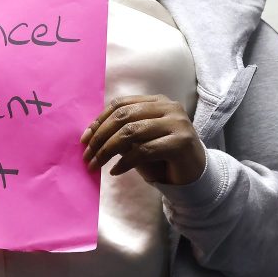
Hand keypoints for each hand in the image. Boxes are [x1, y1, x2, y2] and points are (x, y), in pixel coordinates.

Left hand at [80, 94, 204, 184]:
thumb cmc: (162, 157)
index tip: (84, 139)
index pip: (120, 105)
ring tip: (96, 164)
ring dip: (107, 150)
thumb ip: (120, 133)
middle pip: (123, 117)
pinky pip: (144, 150)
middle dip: (100, 137)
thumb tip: (89, 135)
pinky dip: (125, 162)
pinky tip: (115, 171)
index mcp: (157, 102)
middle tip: (87, 155)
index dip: (99, 121)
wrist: (193, 174)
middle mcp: (169, 107)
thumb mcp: (138, 141)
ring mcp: (177, 123)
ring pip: (131, 132)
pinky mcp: (181, 142)